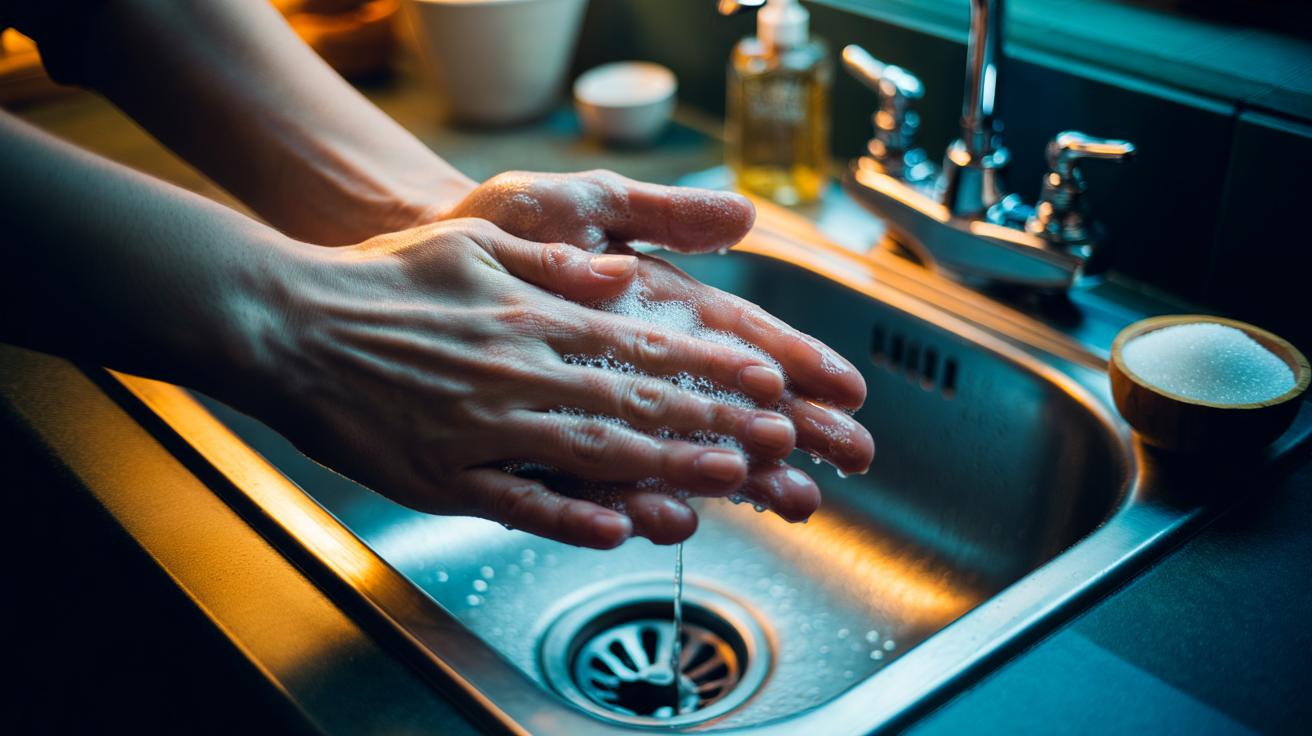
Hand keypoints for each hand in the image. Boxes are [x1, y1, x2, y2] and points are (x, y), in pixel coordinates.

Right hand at [241, 219, 824, 547]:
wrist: (288, 322)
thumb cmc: (382, 280)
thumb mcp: (475, 243)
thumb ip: (553, 264)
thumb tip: (621, 274)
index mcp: (529, 316)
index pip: (639, 346)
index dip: (708, 367)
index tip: (764, 380)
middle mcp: (516, 371)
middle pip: (632, 404)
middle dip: (712, 422)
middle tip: (777, 438)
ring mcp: (480, 428)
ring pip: (590, 454)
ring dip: (666, 469)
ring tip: (730, 480)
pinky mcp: (441, 476)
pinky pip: (514, 502)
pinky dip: (569, 517)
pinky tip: (620, 529)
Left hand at [443, 170, 874, 471]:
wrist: (416, 261)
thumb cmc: (505, 228)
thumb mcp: (584, 202)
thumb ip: (660, 212)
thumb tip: (745, 213)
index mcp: (658, 305)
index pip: (741, 338)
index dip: (796, 362)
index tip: (847, 389)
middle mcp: (639, 362)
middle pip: (728, 403)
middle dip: (795, 430)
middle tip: (849, 459)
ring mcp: (601, 406)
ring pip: (680, 449)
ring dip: (740, 476)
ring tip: (792, 500)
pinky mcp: (551, 443)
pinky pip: (600, 479)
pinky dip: (640, 499)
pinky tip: (677, 517)